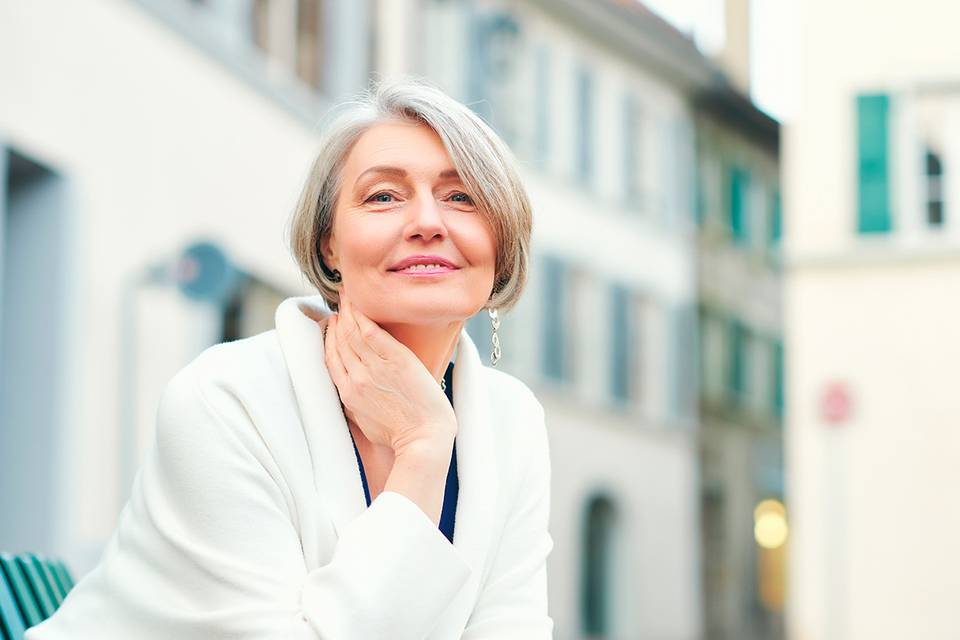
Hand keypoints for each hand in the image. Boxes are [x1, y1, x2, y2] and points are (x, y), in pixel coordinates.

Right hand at [323, 292, 456, 454]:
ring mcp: (375, 368)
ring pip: (353, 333)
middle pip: (340, 342)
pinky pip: (372, 332)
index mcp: (348, 395)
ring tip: (347, 298)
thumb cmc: (399, 435)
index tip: (331, 324)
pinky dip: (362, 316)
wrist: (423, 439)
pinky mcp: (396, 360)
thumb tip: (351, 390)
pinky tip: (359, 305)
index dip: (329, 338)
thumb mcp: (365, 423)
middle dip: (338, 320)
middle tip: (339, 304)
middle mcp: (356, 378)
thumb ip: (354, 403)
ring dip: (348, 312)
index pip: (331, 358)